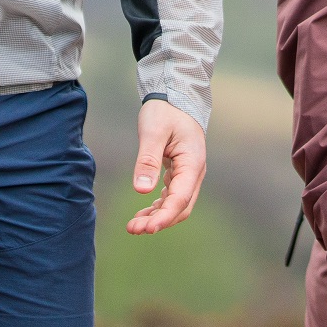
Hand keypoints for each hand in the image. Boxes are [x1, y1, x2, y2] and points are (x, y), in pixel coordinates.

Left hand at [127, 99, 207, 234]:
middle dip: (158, 221)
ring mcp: (189, 173)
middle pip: (180, 207)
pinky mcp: (180, 173)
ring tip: (133, 225)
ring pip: (176, 204)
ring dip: (157, 216)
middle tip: (132, 229)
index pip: (181, 199)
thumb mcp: (153, 132)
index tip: (147, 229)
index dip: (165, 217)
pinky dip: (158, 207)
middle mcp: (194, 172)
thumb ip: (148, 161)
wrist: (174, 97)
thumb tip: (142, 191)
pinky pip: (172, 196)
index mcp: (192, 163)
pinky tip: (143, 212)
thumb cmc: (165, 111)